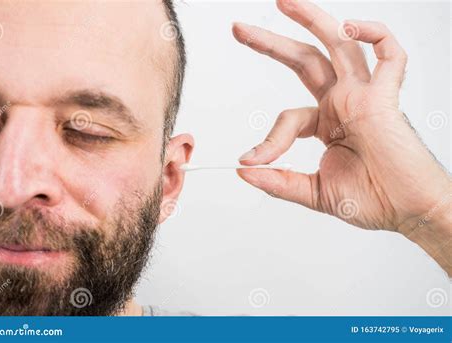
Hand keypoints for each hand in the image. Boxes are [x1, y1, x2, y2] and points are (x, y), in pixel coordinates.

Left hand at [233, 0, 450, 273]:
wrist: (409, 211)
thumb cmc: (372, 199)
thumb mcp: (314, 192)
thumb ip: (279, 182)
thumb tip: (244, 172)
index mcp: (327, 123)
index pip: (288, 117)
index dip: (267, 140)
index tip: (250, 161)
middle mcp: (344, 103)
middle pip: (305, 61)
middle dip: (272, 43)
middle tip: (239, 29)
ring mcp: (365, 97)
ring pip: (339, 45)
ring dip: (313, 20)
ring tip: (285, 2)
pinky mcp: (387, 98)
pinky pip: (390, 56)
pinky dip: (375, 35)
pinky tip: (350, 27)